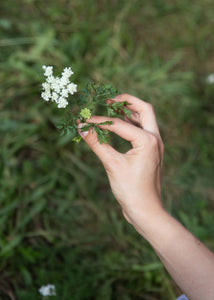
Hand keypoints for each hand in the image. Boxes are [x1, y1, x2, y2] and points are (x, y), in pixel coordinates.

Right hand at [78, 94, 163, 226]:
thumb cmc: (130, 190)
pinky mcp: (151, 151)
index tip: (84, 119)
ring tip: (111, 108)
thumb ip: (96, 143)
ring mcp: (155, 145)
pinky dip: (130, 124)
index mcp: (148, 140)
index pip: (119, 123)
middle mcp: (155, 139)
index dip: (99, 120)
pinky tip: (117, 126)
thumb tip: (81, 127)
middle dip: (126, 101)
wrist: (145, 210)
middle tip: (108, 99)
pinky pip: (142, 130)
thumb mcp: (111, 164)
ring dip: (129, 111)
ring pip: (145, 118)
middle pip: (144, 109)